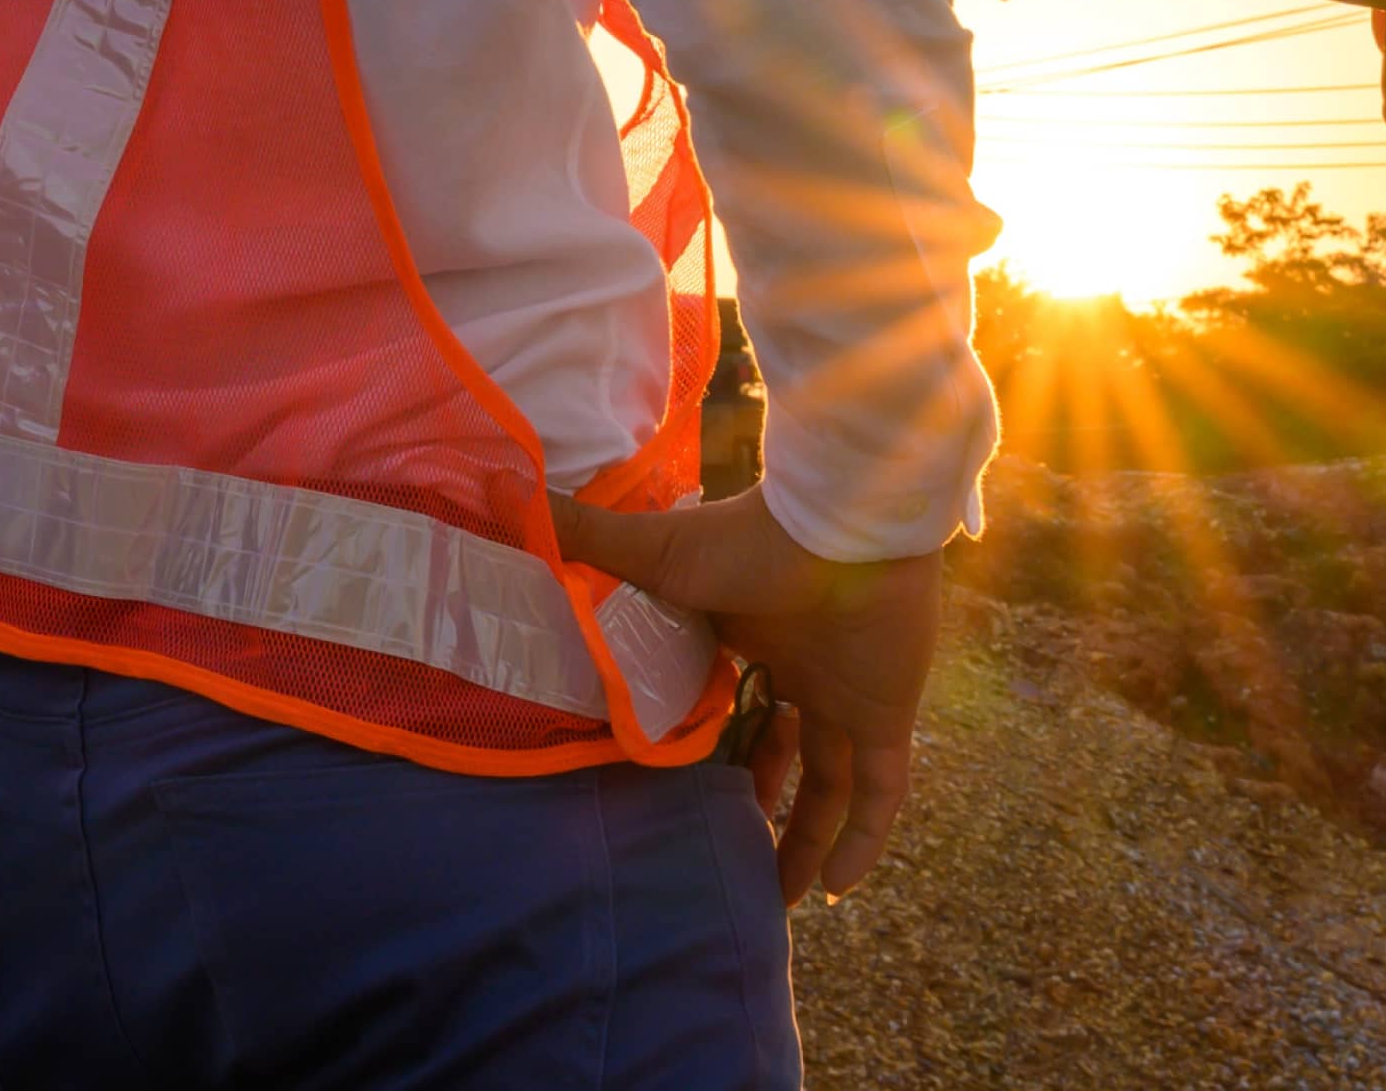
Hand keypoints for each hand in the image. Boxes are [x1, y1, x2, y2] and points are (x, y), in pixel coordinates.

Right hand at [548, 484, 940, 903]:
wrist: (845, 524)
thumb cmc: (750, 538)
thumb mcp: (654, 552)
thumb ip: (585, 535)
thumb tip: (499, 484)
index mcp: (747, 633)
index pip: (727, 699)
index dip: (704, 745)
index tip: (668, 788)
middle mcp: (798, 668)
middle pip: (778, 750)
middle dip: (755, 806)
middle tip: (721, 857)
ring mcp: (845, 695)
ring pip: (829, 785)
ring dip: (805, 842)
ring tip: (776, 900)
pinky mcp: (886, 717)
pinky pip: (880, 796)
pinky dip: (863, 843)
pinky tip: (833, 892)